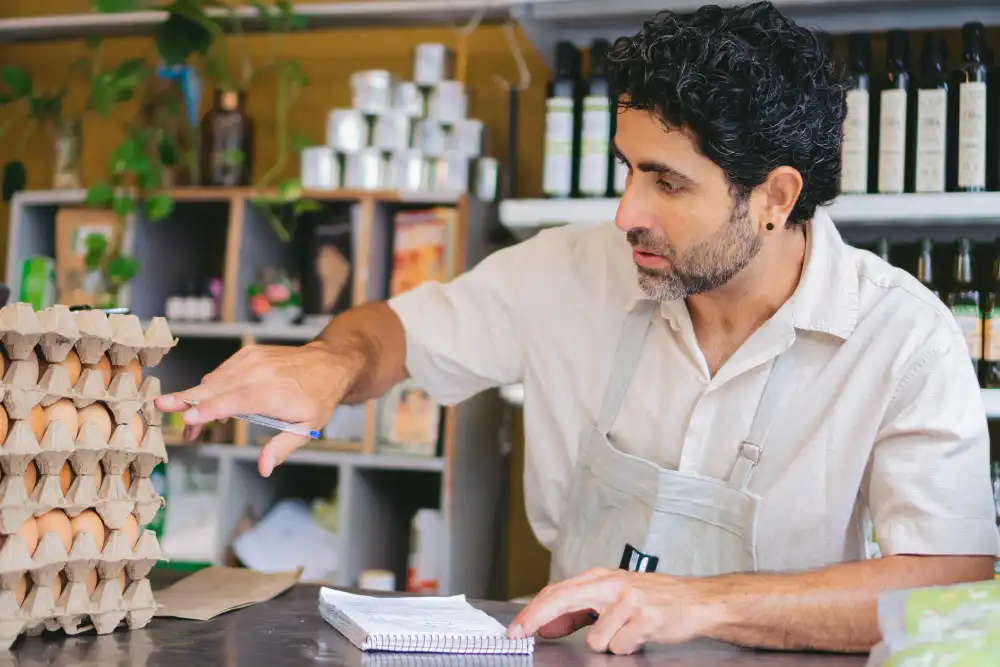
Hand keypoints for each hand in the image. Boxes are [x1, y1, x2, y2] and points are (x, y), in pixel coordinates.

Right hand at [154, 341, 351, 475]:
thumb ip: (282, 447)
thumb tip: (263, 468)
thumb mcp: (308, 427)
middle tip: (161, 408)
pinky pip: (222, 371)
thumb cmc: (320, 398)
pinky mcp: (249, 354)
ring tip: (191, 423)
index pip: (232, 402)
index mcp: (272, 393)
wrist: (330, 362)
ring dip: (197, 399)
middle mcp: (259, 373)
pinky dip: (213, 387)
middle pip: (214, 387)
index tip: (186, 420)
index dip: (207, 411)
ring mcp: (252, 360)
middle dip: (186, 399)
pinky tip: (215, 404)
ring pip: (214, 380)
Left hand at [507, 568, 720, 654]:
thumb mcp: (611, 599)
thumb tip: (548, 625)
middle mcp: (611, 584)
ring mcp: (629, 600)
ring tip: (626, 634)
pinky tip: (641, 635)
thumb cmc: (651, 600)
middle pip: (562, 599)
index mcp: (599, 578)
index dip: (533, 610)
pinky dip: (628, 648)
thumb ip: (580, 612)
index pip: (557, 591)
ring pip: (596, 638)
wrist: (694, 601)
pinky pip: (621, 646)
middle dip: (537, 618)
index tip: (515, 628)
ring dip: (608, 644)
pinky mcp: (646, 618)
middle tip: (520, 635)